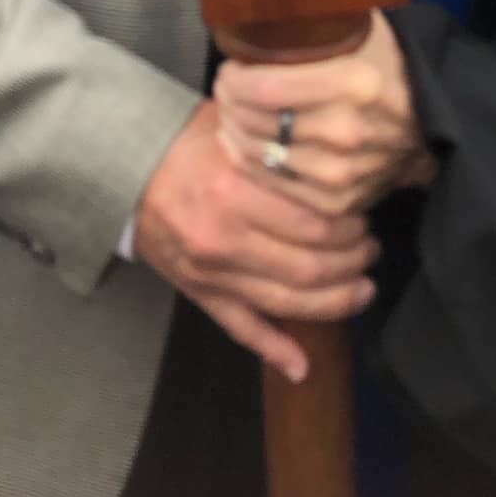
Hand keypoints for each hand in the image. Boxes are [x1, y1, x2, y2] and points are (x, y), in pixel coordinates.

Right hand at [134, 100, 378, 383]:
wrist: (124, 168)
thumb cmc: (186, 141)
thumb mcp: (236, 131)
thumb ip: (281, 151)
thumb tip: (335, 164)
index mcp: (235, 191)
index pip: (314, 224)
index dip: (350, 228)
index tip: (366, 217)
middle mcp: (223, 238)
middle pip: (308, 266)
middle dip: (352, 262)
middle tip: (371, 248)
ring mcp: (210, 272)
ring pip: (286, 301)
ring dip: (334, 301)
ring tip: (361, 286)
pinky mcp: (198, 293)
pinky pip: (241, 329)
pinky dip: (274, 351)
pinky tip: (302, 365)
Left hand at [214, 12, 435, 220]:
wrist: (428, 122)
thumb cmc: (386, 65)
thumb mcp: (362, 26)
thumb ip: (321, 16)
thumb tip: (266, 1)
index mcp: (354, 82)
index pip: (265, 87)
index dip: (234, 78)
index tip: (229, 68)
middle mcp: (346, 130)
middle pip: (256, 120)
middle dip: (229, 102)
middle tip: (225, 89)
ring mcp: (341, 172)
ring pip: (259, 155)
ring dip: (234, 132)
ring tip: (230, 114)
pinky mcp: (336, 201)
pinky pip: (274, 185)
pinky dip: (250, 164)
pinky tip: (242, 145)